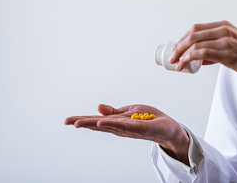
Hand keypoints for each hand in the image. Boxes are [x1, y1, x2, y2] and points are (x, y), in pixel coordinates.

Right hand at [64, 104, 189, 164]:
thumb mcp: (129, 112)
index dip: (82, 120)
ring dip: (94, 123)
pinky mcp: (141, 128)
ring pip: (109, 126)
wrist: (169, 128)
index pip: (97, 121)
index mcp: (117, 123)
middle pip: (99, 125)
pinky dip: (113, 124)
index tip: (67, 120)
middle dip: (83, 123)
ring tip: (79, 123)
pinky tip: (102, 123)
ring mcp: (130, 129)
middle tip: (67, 122)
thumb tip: (98, 107)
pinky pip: (125, 125)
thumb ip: (113, 111)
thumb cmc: (149, 119)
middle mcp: (121, 128)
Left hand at [170, 21, 236, 95]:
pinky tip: (185, 66)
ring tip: (176, 63)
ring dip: (181, 54)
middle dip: (179, 46)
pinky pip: (202, 53)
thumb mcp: (235, 44)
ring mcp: (226, 41)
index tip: (177, 48)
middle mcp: (224, 31)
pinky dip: (189, 59)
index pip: (196, 28)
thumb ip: (218, 47)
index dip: (183, 38)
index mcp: (225, 26)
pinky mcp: (227, 53)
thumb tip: (201, 57)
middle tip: (172, 57)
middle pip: (192, 34)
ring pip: (195, 43)